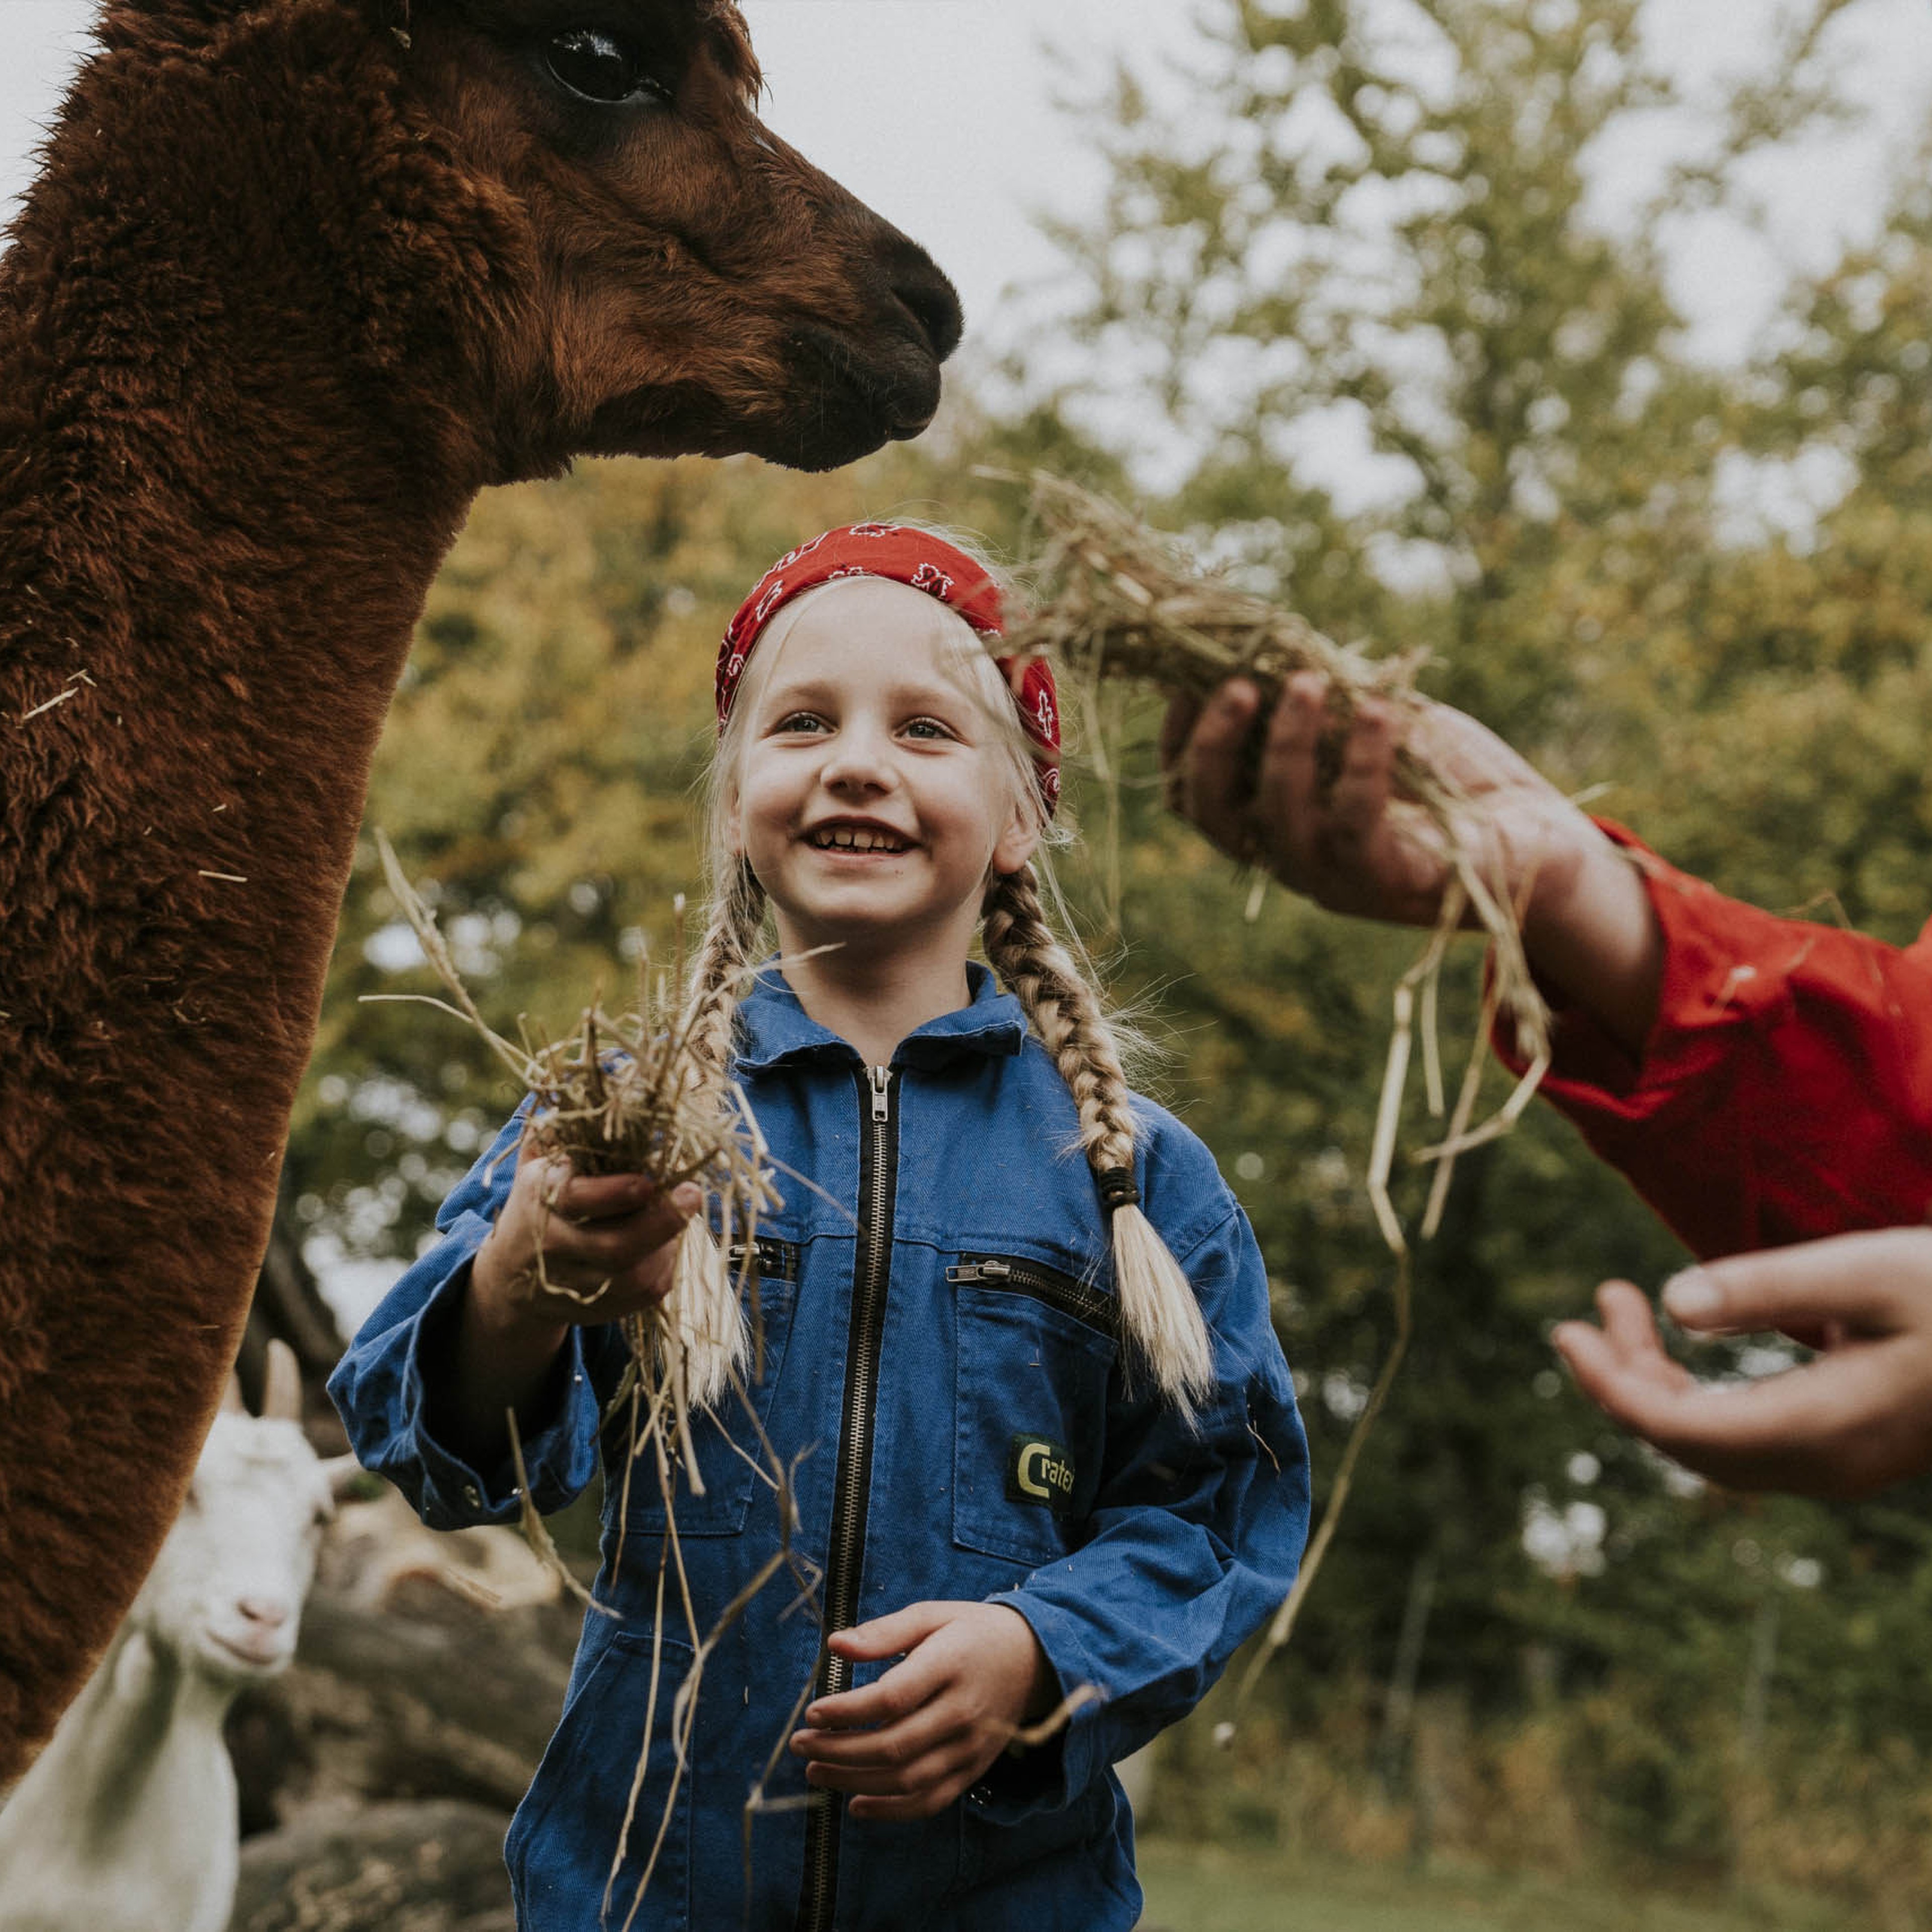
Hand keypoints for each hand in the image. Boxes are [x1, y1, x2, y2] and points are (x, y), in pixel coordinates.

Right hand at [470, 1141, 699, 1332]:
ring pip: (635, 1277)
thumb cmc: (541, 1200)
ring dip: (668, 1245)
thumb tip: (618, 1071)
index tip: (648, 1180)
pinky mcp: (597, 1311)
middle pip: (615, 1248)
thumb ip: (571, 1120)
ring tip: (682, 1214)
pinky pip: (643, 1296)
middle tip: (692, 1194)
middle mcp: (555, 1247)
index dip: (616, 1193)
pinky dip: (665, 1268)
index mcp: (541, 1199)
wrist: (511, 1276)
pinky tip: (667, 1244)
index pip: (577, 1199)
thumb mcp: (542, 1157)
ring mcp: (575, 1285)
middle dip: (662, 1222)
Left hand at [789, 1601, 1055, 1820]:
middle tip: (800, 1746)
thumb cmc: (971, 1632)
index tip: (812, 1712)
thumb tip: (834, 1645)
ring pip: (907, 1780)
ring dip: (854, 1782)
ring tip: (815, 1772)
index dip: (847, 1711)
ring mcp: (970, 1747)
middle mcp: (963, 1712)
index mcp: (951, 1664)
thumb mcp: (931, 1615)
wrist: (1034, 1661)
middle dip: (838, 1751)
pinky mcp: (972, 1770)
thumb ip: (884, 1632)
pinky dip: (891, 1811)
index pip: (892, 1699)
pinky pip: (930, 1802)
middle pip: (893, 1746)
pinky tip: (856, 1804)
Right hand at [1159, 673, 1661, 1052]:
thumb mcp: (1368, 720)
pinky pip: (1359, 826)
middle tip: (1239, 683)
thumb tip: (1257, 637)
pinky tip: (1377, 711)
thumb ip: (1316, 696)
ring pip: (1281, 821)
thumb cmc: (1449, 775)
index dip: (1180, 738)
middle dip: (1213, 746)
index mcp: (1274, 822)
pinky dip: (1362, 764)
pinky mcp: (1397, 883)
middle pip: (1215, 816)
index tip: (1189, 675)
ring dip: (1287, 746)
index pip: (1194, 795)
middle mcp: (1292, 858)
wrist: (1540, 835)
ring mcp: (1340, 879)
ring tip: (1308, 683)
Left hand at [1553, 1228, 1931, 1498]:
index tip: (1566, 1330)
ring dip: (1656, 1380)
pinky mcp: (1845, 1444)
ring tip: (1619, 1305)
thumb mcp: (1866, 1272)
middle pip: (1687, 1442)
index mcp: (1821, 1430)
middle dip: (1622, 1379)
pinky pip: (1745, 1433)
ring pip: (1713, 1441)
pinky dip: (1697, 1390)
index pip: (1679, 1430)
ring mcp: (1837, 1463)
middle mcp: (1823, 1464)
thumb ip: (1768, 1289)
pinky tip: (1678, 1337)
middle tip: (1586, 1310)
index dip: (1611, 1386)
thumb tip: (1674, 1304)